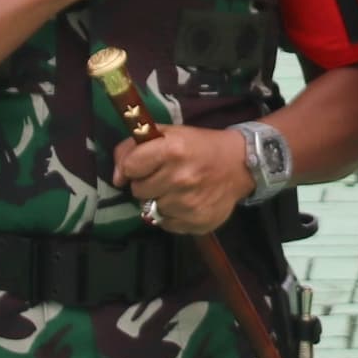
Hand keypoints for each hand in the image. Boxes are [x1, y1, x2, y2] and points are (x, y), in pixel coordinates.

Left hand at [115, 125, 253, 235]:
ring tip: (179, 189)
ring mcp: (188, 204)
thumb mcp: (169, 133)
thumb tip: (117, 177)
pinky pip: (166, 224)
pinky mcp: (196, 223)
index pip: (129, 167)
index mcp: (172, 150)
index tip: (141, 166)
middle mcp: (180, 178)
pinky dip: (172, 215)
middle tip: (165, 176)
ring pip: (151, 209)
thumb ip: (135, 146)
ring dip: (161, 200)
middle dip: (147, 183)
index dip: (132, 167)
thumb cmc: (199, 146)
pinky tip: (187, 202)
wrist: (240, 165)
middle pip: (138, 191)